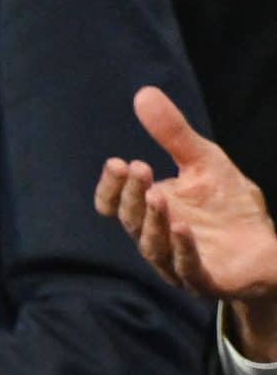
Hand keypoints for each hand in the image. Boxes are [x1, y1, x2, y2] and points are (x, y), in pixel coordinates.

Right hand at [98, 86, 276, 355]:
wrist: (265, 247)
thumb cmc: (228, 205)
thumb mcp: (203, 161)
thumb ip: (173, 134)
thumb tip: (144, 94)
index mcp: (149, 213)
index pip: (114, 205)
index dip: (112, 188)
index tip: (118, 163)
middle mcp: (155, 239)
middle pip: (132, 221)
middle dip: (132, 196)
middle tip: (138, 168)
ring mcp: (177, 263)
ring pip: (153, 246)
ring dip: (152, 222)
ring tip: (157, 196)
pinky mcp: (204, 280)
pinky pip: (187, 267)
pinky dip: (182, 249)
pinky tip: (182, 227)